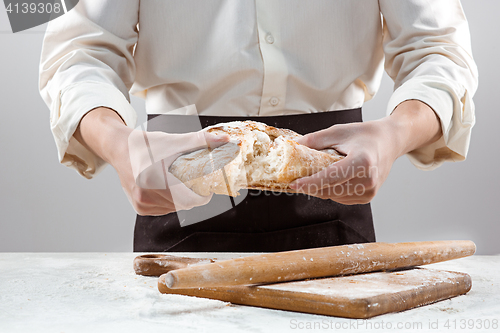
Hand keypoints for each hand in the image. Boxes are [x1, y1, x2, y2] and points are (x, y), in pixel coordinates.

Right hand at [75, 108, 228, 215]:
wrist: (120, 149)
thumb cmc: (146, 145)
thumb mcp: (175, 140)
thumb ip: (201, 141)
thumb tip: (224, 141)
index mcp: (155, 178)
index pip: (189, 200)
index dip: (203, 197)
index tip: (207, 188)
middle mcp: (146, 193)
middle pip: (184, 205)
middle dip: (194, 195)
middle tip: (196, 182)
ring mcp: (142, 202)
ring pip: (175, 208)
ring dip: (182, 200)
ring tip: (180, 183)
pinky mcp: (140, 207)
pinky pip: (164, 209)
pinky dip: (170, 202)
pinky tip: (168, 188)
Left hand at [290, 100, 441, 203]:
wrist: (389, 142)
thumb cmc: (364, 135)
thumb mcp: (338, 131)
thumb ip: (315, 140)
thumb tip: (294, 147)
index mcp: (362, 161)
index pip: (331, 177)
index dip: (310, 182)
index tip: (293, 184)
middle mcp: (368, 179)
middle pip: (330, 189)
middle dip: (310, 185)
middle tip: (295, 177)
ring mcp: (369, 191)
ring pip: (333, 196)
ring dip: (319, 188)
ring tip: (315, 174)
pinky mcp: (368, 197)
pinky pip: (341, 198)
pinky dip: (330, 190)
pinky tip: (330, 179)